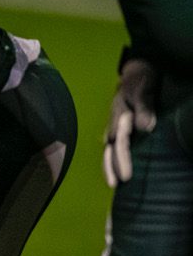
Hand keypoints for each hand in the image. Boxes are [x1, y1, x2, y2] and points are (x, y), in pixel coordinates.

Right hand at [104, 58, 157, 187]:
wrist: (137, 70)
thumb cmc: (141, 78)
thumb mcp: (143, 88)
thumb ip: (144, 106)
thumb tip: (146, 127)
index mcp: (119, 115)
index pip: (119, 141)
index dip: (122, 159)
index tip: (126, 176)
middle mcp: (114, 123)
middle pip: (110, 149)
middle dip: (111, 167)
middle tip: (115, 184)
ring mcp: (115, 126)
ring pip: (109, 149)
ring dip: (110, 165)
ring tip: (112, 182)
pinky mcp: (121, 128)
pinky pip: (115, 146)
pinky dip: (114, 158)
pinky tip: (116, 167)